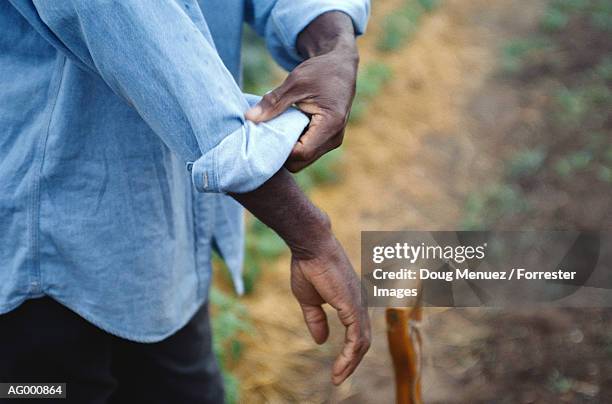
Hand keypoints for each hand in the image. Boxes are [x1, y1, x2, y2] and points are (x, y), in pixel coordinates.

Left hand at [245, 11, 358, 171]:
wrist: (341, 66)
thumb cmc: (321, 71)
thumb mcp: (295, 83)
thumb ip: (273, 103)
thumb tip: (248, 118)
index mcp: (330, 125)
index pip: (301, 153)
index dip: (279, 150)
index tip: (262, 137)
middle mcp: (335, 138)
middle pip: (301, 162)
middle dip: (281, 153)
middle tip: (265, 135)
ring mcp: (333, 141)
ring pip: (303, 160)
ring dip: (288, 149)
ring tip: (275, 130)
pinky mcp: (328, 140)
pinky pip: (307, 153)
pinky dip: (294, 145)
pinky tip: (285, 129)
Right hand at [289, 229, 370, 384]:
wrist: (310, 246)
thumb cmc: (308, 267)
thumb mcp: (309, 300)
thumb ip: (316, 319)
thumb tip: (321, 341)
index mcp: (350, 301)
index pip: (357, 332)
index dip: (349, 352)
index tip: (337, 369)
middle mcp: (359, 304)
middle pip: (363, 341)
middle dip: (351, 362)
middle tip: (338, 378)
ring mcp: (358, 304)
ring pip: (362, 342)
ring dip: (350, 363)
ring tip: (338, 378)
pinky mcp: (352, 305)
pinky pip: (356, 337)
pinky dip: (349, 355)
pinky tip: (340, 366)